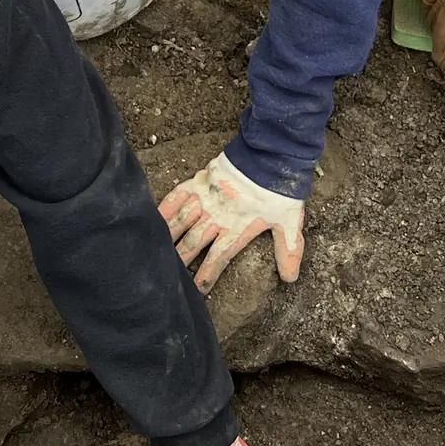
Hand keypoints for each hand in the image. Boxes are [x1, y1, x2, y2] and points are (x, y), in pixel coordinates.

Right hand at [161, 153, 305, 289]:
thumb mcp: (290, 221)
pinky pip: (177, 196)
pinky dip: (164, 208)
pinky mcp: (200, 182)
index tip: (197, 289)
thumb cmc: (279, 190)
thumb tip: (290, 278)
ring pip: (182, 222)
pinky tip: (154, 219)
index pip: (219, 256)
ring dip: (168, 238)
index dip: (207, 274)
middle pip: (194, 242)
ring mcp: (206, 198)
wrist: (270, 156)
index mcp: (237, 227)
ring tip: (156, 252)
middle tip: (168, 275)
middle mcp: (218, 215)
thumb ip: (288, 250)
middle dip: (181, 260)